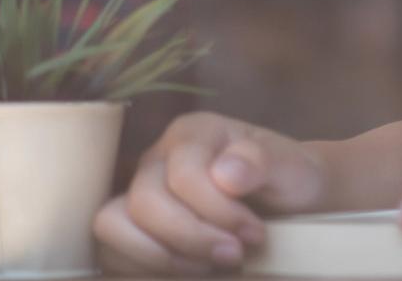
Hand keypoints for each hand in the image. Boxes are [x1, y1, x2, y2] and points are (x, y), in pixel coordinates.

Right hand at [94, 112, 326, 274]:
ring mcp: (137, 192)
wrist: (292, 201)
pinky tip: (188, 273)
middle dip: (191, 237)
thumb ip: (263, 162)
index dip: (216, 211)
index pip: (183, 175)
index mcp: (194, 134)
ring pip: (112, 225)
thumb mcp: (291, 167)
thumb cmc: (289, 179)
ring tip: (208, 268)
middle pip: (144, 202)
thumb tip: (225, 173)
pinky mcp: (131, 227)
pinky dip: (143, 269)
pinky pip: (110, 252)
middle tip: (234, 255)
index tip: (254, 234)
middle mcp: (158, 158)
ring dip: (160, 256)